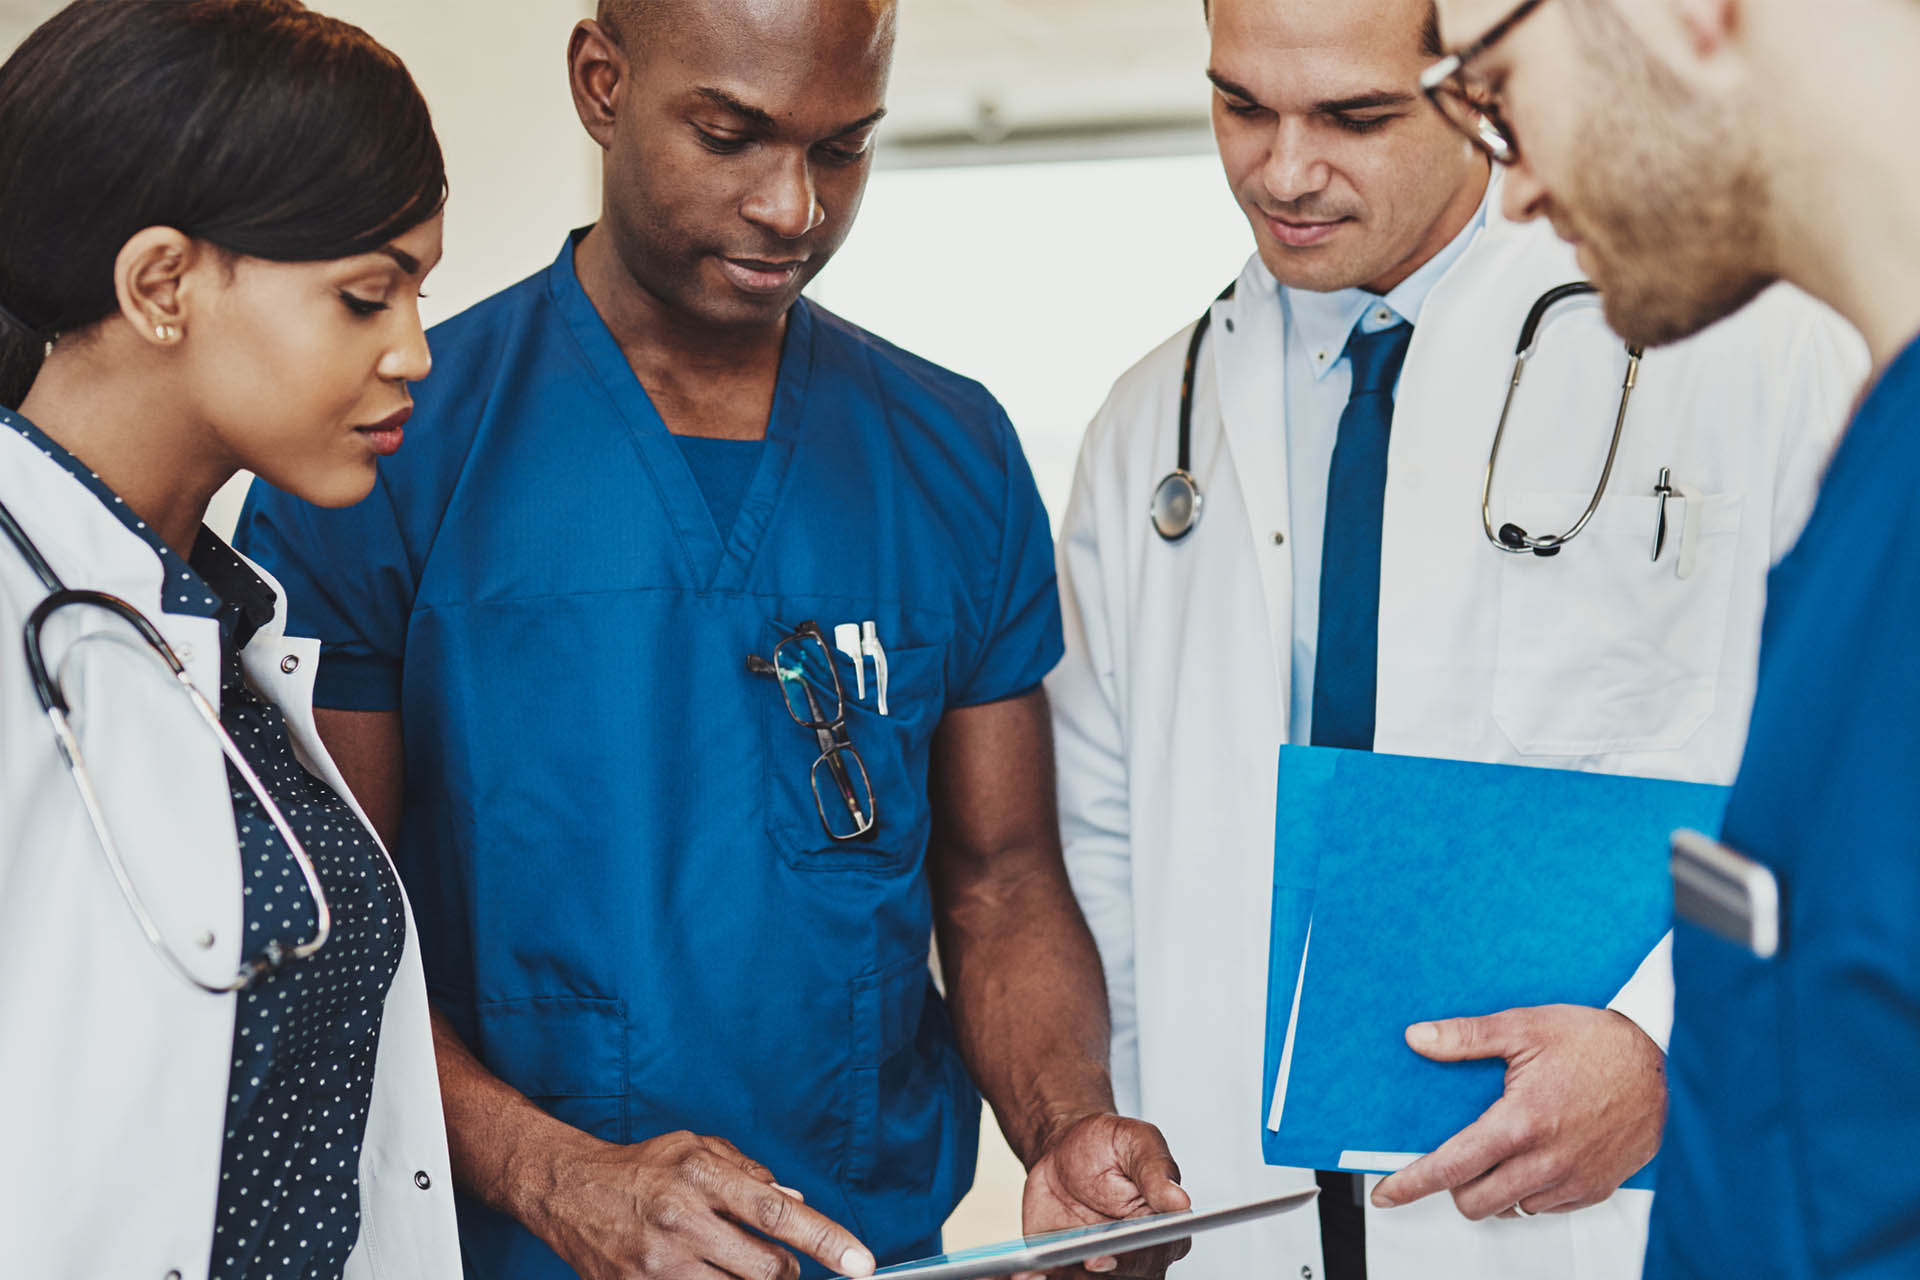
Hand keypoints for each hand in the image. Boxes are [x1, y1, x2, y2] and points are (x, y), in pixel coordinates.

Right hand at [522, 1128, 875, 1279]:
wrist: (570, 1190)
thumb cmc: (643, 1167)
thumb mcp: (698, 1148)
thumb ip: (751, 1172)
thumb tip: (796, 1198)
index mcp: (701, 1174)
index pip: (777, 1212)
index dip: (825, 1239)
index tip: (862, 1263)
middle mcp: (682, 1219)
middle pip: (765, 1268)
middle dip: (786, 1271)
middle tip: (780, 1262)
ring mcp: (659, 1262)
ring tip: (736, 1264)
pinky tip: (708, 1273)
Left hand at [1015, 1112, 1191, 1279]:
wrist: (1064, 1150)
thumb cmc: (1108, 1146)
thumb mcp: (1136, 1141)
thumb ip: (1156, 1170)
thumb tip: (1180, 1201)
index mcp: (1161, 1230)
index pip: (1151, 1257)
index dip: (1127, 1262)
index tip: (1099, 1258)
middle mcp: (1133, 1257)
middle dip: (1090, 1277)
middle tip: (1062, 1265)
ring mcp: (1098, 1266)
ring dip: (1063, 1278)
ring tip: (1037, 1269)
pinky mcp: (1065, 1269)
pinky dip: (1037, 1278)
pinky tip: (1022, 1274)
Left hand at [1370, 1005, 1665, 1220]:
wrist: (1659, 1058)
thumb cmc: (1594, 1041)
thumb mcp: (1523, 1027)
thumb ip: (1465, 1037)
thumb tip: (1418, 1038)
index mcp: (1521, 1123)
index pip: (1451, 1167)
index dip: (1412, 1184)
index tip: (1387, 1194)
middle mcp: (1547, 1161)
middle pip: (1475, 1202)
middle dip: (1455, 1186)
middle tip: (1458, 1157)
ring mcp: (1573, 1180)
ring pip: (1510, 1208)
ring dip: (1494, 1189)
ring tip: (1499, 1152)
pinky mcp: (1596, 1188)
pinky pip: (1546, 1207)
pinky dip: (1529, 1191)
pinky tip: (1534, 1157)